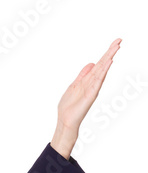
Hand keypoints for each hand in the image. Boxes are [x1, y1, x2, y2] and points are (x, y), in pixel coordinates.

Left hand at [51, 38, 121, 158]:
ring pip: (102, 70)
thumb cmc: (69, 106)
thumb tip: (91, 63)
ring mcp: (92, 88)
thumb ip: (83, 75)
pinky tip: (108, 63)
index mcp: (87, 80)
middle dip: (110, 52)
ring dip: (108, 58)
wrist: (65, 121)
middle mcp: (92, 83)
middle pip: (102, 65)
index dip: (106, 53)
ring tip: (116, 47)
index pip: (98, 64)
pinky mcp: (91, 94)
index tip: (115, 43)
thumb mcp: (74, 86)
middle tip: (119, 40)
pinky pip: (98, 81)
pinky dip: (103, 71)